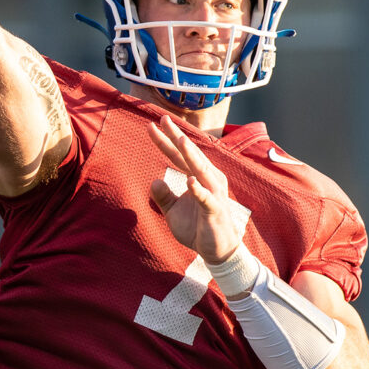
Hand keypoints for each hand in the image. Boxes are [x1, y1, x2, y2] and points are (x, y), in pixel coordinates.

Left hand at [148, 115, 243, 264]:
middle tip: (163, 119)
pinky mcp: (215, 209)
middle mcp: (207, 179)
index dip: (165, 141)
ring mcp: (213, 193)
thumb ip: (163, 196)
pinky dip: (198, 189)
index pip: (178, 156)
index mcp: (197, 177)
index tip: (151, 125)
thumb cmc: (196, 227)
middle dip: (176, 137)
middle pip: (189, 155)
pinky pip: (206, 198)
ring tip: (180, 140)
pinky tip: (190, 181)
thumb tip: (154, 181)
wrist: (217, 250)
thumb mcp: (172, 212)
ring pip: (200, 170)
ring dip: (191, 155)